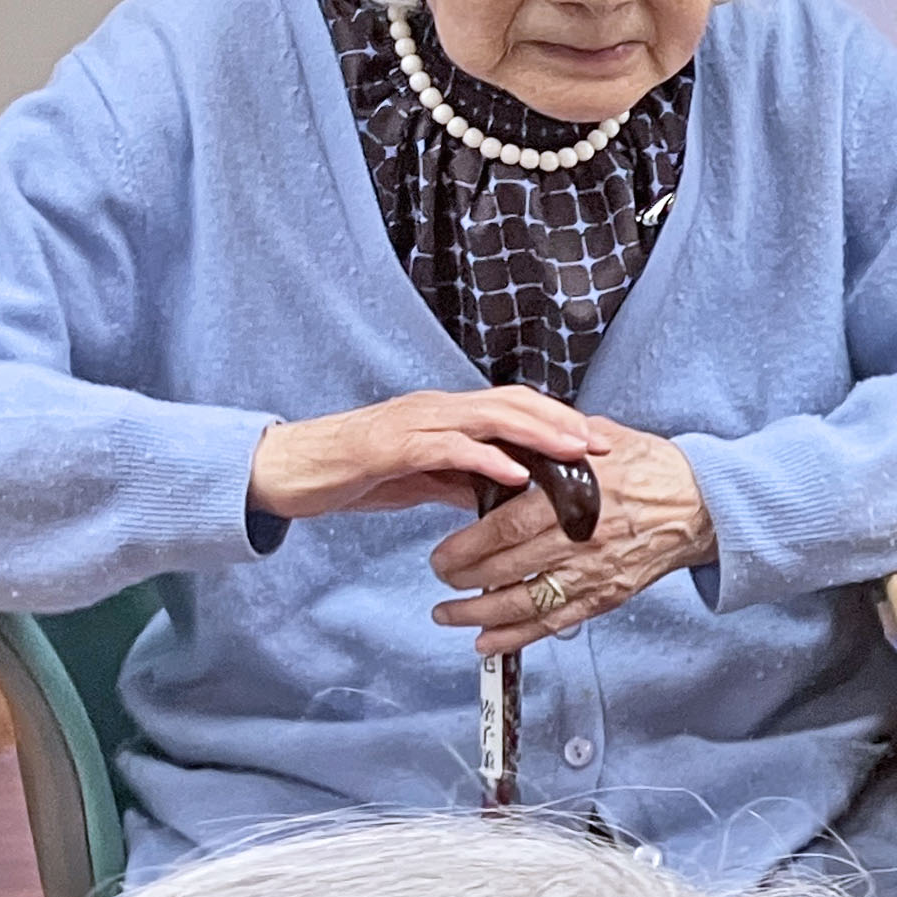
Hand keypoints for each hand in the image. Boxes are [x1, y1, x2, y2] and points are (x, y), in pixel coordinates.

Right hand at [248, 389, 601, 522]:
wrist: (292, 471)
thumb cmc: (356, 472)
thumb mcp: (424, 479)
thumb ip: (465, 480)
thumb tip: (509, 493)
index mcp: (447, 415)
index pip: (514, 407)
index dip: (558, 420)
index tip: (598, 440)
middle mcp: (437, 410)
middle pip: (513, 403)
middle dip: (562, 421)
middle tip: (604, 443)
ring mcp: (416, 423)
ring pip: (488, 417)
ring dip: (537, 433)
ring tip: (575, 451)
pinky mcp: (394, 446)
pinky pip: (449, 448)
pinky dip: (487, 458)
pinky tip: (517, 473)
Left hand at [428, 424, 716, 654]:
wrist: (705, 505)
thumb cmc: (656, 470)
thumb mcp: (604, 439)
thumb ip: (554, 439)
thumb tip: (511, 433)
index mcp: (577, 498)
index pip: (507, 527)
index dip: (468, 545)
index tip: (442, 552)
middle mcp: (583, 540)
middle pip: (508, 567)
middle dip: (464, 579)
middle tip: (440, 577)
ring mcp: (595, 573)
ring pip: (526, 601)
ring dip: (480, 614)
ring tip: (448, 615)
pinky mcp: (608, 595)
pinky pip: (556, 622)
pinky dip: (518, 636)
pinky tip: (488, 641)